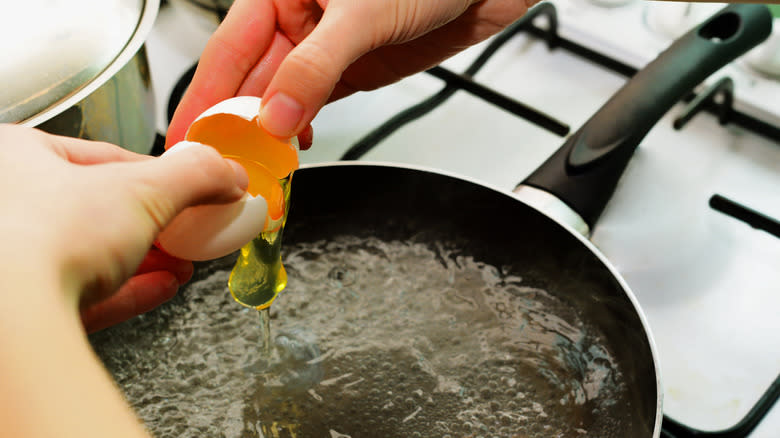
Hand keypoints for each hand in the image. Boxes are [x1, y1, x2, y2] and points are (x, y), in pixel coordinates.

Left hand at [0, 124, 247, 437]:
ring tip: (185, 263)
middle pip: (101, 209)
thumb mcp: (145, 189)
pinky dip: (127, 290)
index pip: (107, 159)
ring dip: (148, 259)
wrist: (14, 316)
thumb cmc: (47, 236)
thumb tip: (228, 172)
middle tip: (190, 230)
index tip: (193, 189)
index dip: (160, 175)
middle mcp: (8, 206)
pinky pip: (84, 292)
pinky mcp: (23, 307)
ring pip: (92, 254)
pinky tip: (161, 288)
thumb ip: (195, 175)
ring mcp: (13, 261)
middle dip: (157, 224)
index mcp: (18, 156)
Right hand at [167, 0, 532, 146]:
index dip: (206, 96)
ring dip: (268, 133)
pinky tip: (294, 146)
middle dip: (234, 123)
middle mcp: (296, 18)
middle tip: (217, 166)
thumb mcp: (363, 15)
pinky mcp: (350, 69)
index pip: (229, 49)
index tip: (190, 137)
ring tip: (253, 167)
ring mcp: (322, 47)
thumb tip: (278, 115)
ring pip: (281, 96)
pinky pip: (313, 104)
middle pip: (250, 79)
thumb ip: (317, 66)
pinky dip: (302, 128)